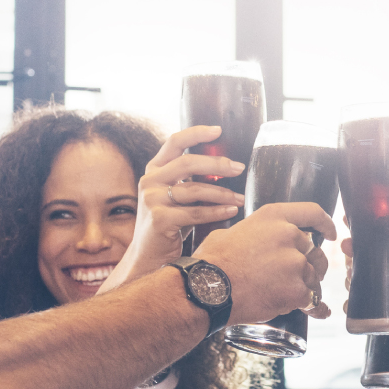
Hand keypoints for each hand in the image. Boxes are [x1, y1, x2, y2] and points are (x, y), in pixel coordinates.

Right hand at [104, 126, 245, 289]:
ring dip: (222, 193)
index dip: (196, 133)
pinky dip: (217, 212)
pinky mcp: (159, 220)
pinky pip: (195, 213)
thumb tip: (225, 167)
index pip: (175, 142)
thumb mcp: (176, 198)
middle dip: (217, 164)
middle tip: (238, 168)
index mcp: (154, 170)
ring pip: (194, 190)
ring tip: (239, 198)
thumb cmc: (169, 227)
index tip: (218, 130)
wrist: (148, 258)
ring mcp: (152, 200)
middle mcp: (149, 181)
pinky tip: (231, 212)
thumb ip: (190, 181)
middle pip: (188, 163)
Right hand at [197, 202, 334, 324]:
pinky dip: (314, 308)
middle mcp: (289, 236)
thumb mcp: (232, 233)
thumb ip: (254, 233)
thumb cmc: (212, 263)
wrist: (208, 290)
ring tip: (287, 296)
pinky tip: (315, 312)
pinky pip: (313, 300)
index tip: (330, 233)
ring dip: (306, 287)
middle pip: (313, 253)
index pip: (311, 213)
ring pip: (314, 277)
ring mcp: (295, 264)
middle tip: (294, 278)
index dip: (325, 223)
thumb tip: (256, 240)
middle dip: (308, 266)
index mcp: (273, 218)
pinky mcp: (296, 290)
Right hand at [341, 232, 388, 349]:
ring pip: (367, 287)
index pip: (386, 243)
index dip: (368, 233)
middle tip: (349, 249)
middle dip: (354, 255)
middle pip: (371, 264)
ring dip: (353, 279)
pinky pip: (373, 315)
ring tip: (351, 274)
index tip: (352, 222)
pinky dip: (357, 309)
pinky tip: (350, 302)